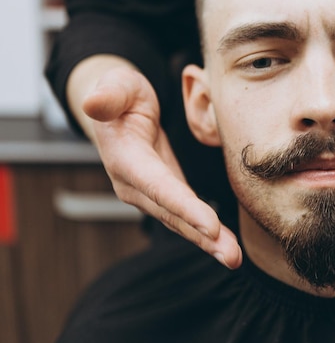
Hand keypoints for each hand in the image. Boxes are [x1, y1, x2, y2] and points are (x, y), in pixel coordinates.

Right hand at [83, 67, 241, 267]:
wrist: (117, 108)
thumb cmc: (121, 92)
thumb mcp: (115, 84)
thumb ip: (109, 94)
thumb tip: (92, 102)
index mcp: (125, 158)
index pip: (158, 187)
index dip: (184, 207)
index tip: (211, 226)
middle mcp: (134, 184)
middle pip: (172, 214)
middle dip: (202, 237)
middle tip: (232, 258)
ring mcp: (147, 194)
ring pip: (180, 222)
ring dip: (208, 242)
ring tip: (233, 258)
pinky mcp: (164, 194)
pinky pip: (185, 217)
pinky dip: (205, 233)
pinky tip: (225, 245)